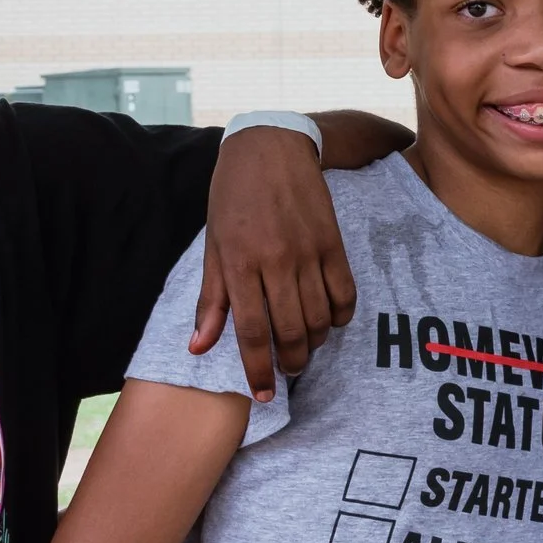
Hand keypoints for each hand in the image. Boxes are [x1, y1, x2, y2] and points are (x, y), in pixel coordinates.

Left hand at [197, 126, 355, 398]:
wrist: (271, 147)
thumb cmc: (233, 196)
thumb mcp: (213, 245)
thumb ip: (210, 300)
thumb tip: (199, 348)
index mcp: (239, 263)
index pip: (251, 332)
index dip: (257, 370)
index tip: (263, 395)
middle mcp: (275, 261)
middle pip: (289, 332)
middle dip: (290, 364)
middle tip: (287, 373)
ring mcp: (308, 252)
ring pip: (319, 317)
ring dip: (314, 343)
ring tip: (305, 349)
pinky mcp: (333, 243)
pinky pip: (344, 293)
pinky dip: (340, 316)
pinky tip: (331, 322)